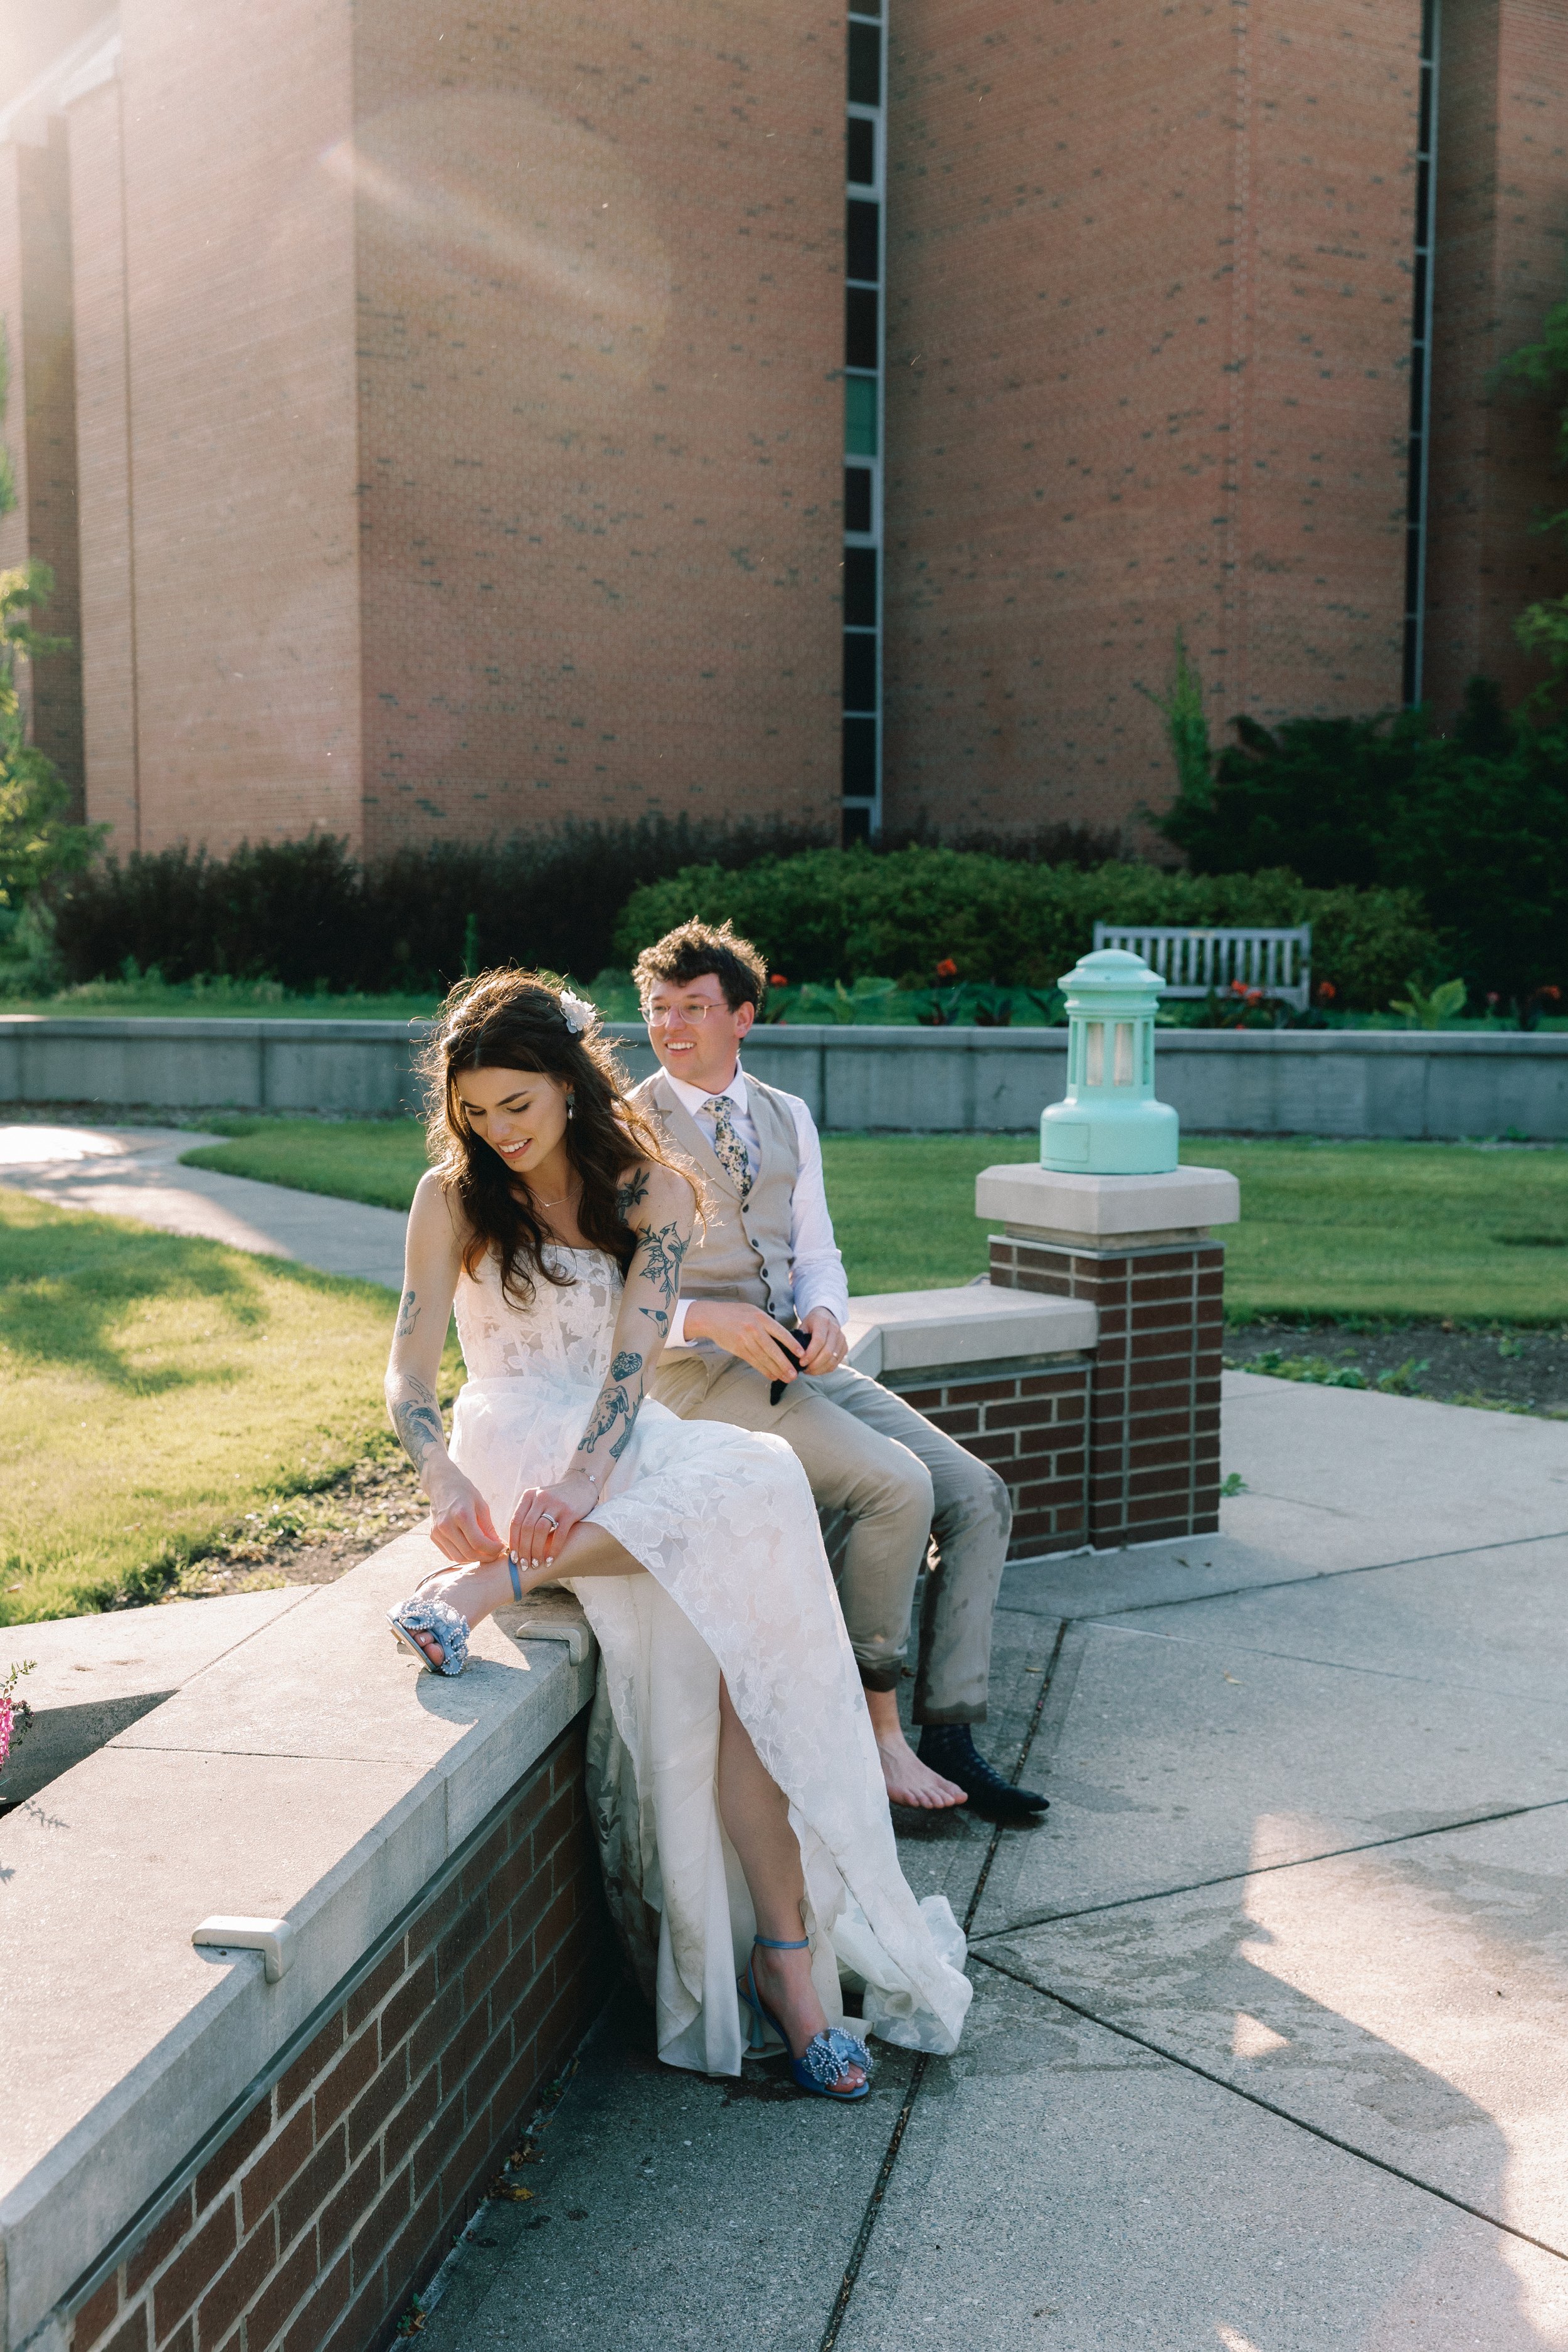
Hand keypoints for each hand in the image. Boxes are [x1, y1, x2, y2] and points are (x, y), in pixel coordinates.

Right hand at [428, 1476, 505, 1564]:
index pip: (478, 1543)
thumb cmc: (464, 1492)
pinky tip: (472, 1549)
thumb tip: (498, 1546)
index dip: (493, 1550)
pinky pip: (450, 1554)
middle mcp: (446, 1525)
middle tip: (497, 1553)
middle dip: (486, 1557)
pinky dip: (464, 1556)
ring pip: (459, 1558)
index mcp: (461, 1515)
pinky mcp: (433, 1536)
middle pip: (469, 1553)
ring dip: (475, 1559)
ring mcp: (437, 1532)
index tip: (502, 1548)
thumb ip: (489, 1527)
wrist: (441, 1484)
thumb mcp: (481, 1505)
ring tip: (486, 1552)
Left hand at [510, 1471, 597, 1573]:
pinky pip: (559, 1534)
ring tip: (536, 1563)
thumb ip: (527, 1516)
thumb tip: (515, 1545)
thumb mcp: (538, 1501)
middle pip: (526, 1528)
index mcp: (529, 1496)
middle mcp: (541, 1498)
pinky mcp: (570, 1512)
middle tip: (524, 1565)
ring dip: (536, 1550)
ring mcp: (556, 1504)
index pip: (515, 1521)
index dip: (513, 1542)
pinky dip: (553, 1549)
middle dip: (524, 1550)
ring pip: (540, 1531)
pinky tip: (550, 1560)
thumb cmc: (556, 1499)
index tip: (513, 1558)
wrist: (581, 1485)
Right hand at [683, 1299, 806, 1382]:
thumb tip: (783, 1338)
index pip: (781, 1332)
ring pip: (764, 1358)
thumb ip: (767, 1322)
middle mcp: (754, 1329)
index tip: (801, 1354)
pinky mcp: (738, 1349)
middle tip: (794, 1374)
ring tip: (786, 1378)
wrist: (711, 1318)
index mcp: (761, 1317)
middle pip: (773, 1350)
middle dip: (785, 1364)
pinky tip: (772, 1376)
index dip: (792, 1344)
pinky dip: (764, 1370)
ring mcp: (745, 1340)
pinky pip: (754, 1362)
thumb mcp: (753, 1311)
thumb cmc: (735, 1313)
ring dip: (776, 1370)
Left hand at [799, 1308, 847, 1373]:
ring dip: (820, 1369)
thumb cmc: (812, 1323)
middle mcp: (835, 1329)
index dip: (810, 1354)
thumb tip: (795, 1356)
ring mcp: (842, 1339)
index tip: (801, 1363)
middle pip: (827, 1352)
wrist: (826, 1316)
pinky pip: (836, 1363)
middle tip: (804, 1369)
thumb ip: (799, 1338)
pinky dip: (825, 1369)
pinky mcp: (845, 1347)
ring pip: (833, 1360)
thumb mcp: (803, 1325)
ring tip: (809, 1371)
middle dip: (815, 1365)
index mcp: (823, 1322)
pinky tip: (816, 1369)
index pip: (819, 1341)